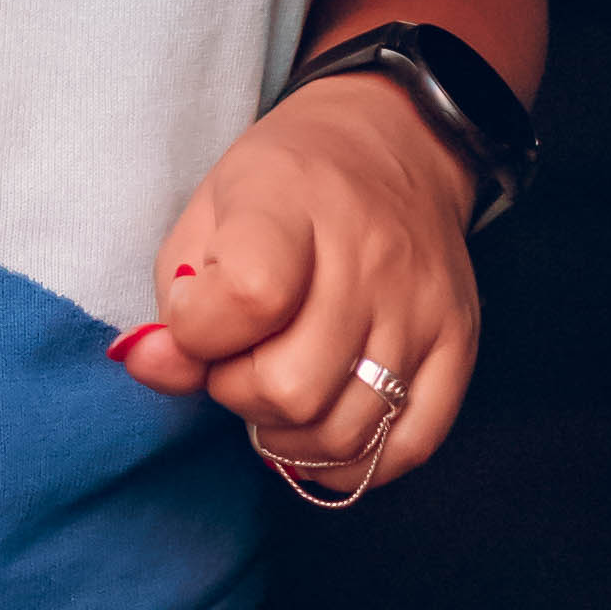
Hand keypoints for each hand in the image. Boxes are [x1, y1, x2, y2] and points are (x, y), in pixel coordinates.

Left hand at [114, 78, 482, 498]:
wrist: (394, 146)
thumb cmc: (284, 186)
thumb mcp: (205, 215)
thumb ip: (171, 301)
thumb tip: (151, 368)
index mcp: (292, 202)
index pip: (246, 298)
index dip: (199, 333)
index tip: (197, 319)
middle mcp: (370, 258)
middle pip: (292, 388)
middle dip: (238, 392)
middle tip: (237, 359)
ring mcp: (422, 307)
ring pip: (344, 431)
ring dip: (287, 435)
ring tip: (274, 390)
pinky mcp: (459, 343)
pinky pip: (410, 445)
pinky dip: (352, 463)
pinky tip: (320, 433)